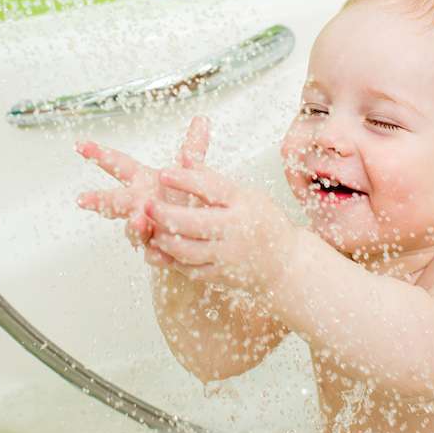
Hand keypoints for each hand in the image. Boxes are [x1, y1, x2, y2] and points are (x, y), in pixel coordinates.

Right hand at [77, 115, 209, 266]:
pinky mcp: (158, 251)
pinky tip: (160, 252)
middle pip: (116, 201)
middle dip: (99, 200)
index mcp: (144, 182)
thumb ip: (194, 149)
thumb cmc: (189, 200)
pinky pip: (154, 253)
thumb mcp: (193, 173)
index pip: (119, 165)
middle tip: (83, 199)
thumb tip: (202, 118)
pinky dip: (157, 253)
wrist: (203, 236)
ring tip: (139, 220)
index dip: (99, 154)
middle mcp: (140, 205)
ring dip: (134, 226)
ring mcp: (147, 229)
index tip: (81, 145)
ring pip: (133, 230)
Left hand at [144, 164, 298, 290]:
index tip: (163, 173)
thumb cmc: (264, 224)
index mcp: (243, 203)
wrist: (287, 264)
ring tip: (151, 229)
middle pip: (192, 222)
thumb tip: (184, 157)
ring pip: (187, 250)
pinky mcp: (222, 275)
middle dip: (165, 213)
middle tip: (147, 205)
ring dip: (164, 239)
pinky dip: (172, 260)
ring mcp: (228, 255)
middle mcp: (236, 229)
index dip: (185, 180)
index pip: (210, 188)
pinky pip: (190, 269)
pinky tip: (159, 250)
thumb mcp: (245, 195)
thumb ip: (212, 180)